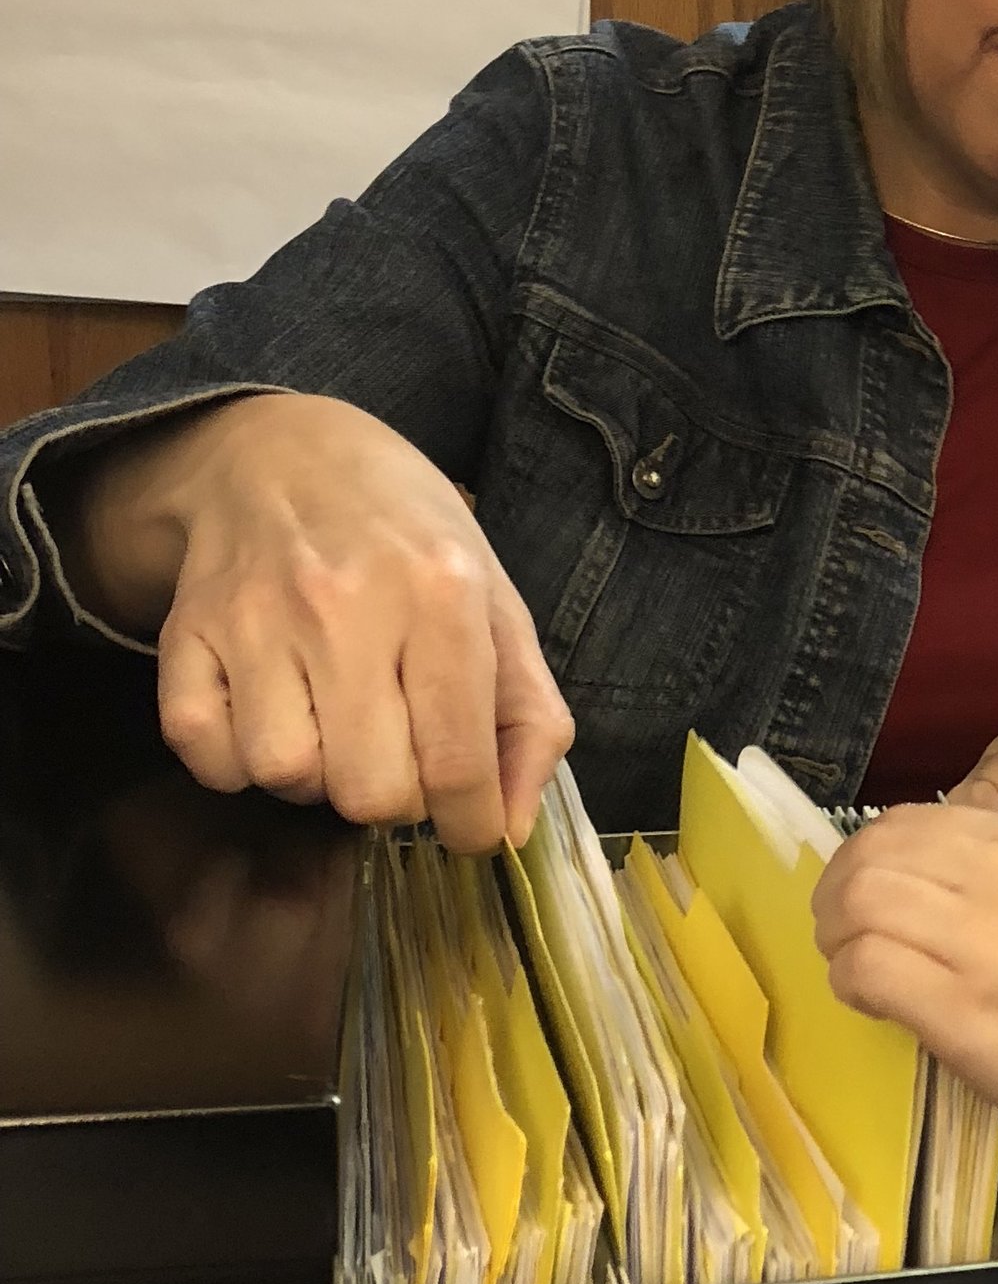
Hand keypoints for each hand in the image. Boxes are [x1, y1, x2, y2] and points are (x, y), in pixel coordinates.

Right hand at [57, 392, 572, 851]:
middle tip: (400, 752)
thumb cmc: (408, 540)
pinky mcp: (184, 632)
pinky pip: (205, 755)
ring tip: (334, 726)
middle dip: (396, 797)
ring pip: (283, 777)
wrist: (286, 456)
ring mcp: (255, 618)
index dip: (472, 823)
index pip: (457, 763)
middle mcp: (345, 605)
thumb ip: (528, 716)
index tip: (472, 827)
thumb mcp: (496, 605)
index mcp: (442, 593)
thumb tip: (511, 828)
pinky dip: (236, 762)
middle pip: (369, 790)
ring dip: (316, 778)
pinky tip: (272, 716)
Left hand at [811, 802, 997, 1179]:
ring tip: (861, 976)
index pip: (909, 822)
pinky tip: (879, 1009)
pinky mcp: (964, 1012)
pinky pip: (865, 965)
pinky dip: (851, 984)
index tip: (877, 908)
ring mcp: (982, 942)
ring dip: (839, 938)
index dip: (871, 863)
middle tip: (848, 943)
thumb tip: (933, 909)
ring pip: (857, 899)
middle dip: (839, 898)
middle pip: (871, 852)